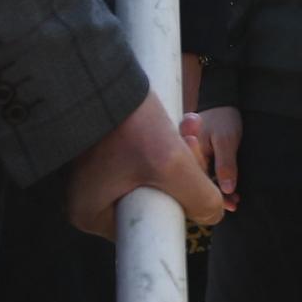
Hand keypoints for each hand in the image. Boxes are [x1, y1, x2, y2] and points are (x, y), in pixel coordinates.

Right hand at [66, 93, 230, 235]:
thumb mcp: (171, 165)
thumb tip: (213, 216)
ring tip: (189, 123)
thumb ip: (199, 197)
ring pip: (154, 177)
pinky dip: (163, 143)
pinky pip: (143, 159)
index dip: (180, 204)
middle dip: (183, 172)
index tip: (193, 174)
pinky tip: (180, 122)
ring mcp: (95, 176)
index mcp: (91, 216)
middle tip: (192, 139)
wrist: (98, 75)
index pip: (151, 226)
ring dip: (178, 154)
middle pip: (154, 200)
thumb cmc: (124, 123)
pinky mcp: (102, 154)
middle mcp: (88, 200)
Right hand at [188, 103, 243, 210]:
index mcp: (190, 155)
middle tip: (235, 205)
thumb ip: (226, 164)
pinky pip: (205, 173)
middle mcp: (187, 159)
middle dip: (217, 196)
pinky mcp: (197, 157)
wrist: (221, 102)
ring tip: (236, 200)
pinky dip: (216, 181)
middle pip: (200, 184)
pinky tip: (228, 188)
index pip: (201, 182)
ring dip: (218, 190)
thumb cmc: (224, 118)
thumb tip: (226, 190)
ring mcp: (192, 158)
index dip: (216, 196)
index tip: (232, 205)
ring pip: (203, 180)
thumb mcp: (227, 140)